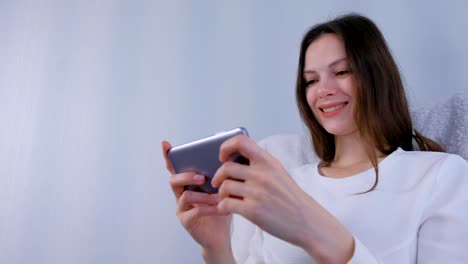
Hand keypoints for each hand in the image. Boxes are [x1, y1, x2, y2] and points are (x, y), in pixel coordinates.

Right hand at [161, 141, 232, 255]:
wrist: (221, 233)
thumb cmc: (220, 206)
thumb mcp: (222, 186)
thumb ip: (221, 173)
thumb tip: (233, 155)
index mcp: (187, 182)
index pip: (175, 167)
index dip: (168, 156)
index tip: (166, 144)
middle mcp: (180, 193)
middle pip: (174, 180)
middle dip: (187, 176)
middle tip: (201, 177)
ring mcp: (181, 208)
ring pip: (185, 196)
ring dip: (203, 195)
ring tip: (218, 198)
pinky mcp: (186, 221)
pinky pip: (194, 212)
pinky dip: (208, 209)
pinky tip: (220, 208)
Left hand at [211, 135, 353, 262]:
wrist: (307, 221)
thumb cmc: (290, 198)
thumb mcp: (278, 173)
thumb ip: (259, 164)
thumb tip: (232, 158)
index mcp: (268, 162)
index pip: (241, 141)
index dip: (225, 146)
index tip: (222, 157)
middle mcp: (263, 174)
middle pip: (226, 167)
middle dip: (218, 176)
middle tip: (219, 183)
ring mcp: (257, 192)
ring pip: (224, 186)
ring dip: (221, 194)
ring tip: (226, 198)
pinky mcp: (253, 210)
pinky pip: (226, 204)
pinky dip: (222, 207)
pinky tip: (227, 209)